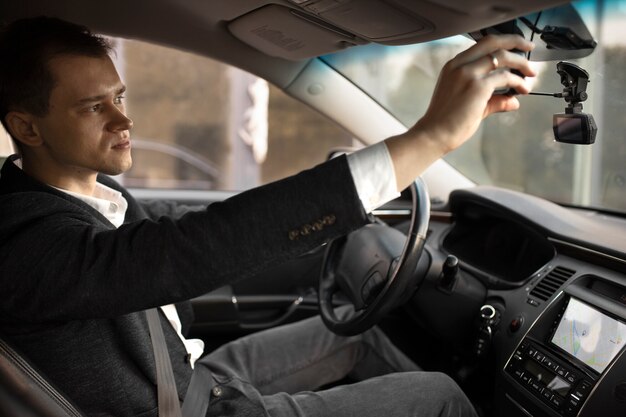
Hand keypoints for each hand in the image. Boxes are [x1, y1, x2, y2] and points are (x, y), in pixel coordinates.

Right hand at [415, 34, 535, 153]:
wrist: (434, 134)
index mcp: (454, 66)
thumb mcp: (470, 104)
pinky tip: (522, 90)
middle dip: (516, 41)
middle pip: (493, 42)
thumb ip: (493, 100)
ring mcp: (468, 74)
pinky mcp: (477, 86)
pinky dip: (518, 82)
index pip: (482, 45)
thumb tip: (512, 101)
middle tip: (530, 47)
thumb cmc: (445, 122)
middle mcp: (459, 65)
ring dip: (521, 64)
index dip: (502, 42)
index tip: (516, 46)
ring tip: (530, 75)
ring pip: (502, 57)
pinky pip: (505, 77)